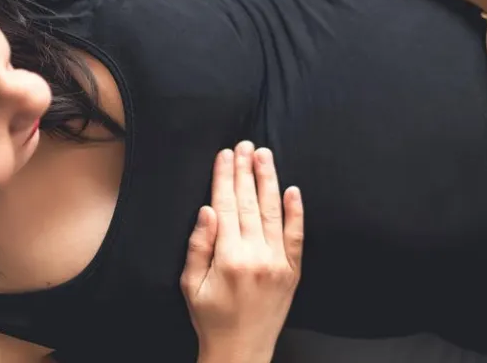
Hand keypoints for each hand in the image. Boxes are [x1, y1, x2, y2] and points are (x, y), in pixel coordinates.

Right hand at [182, 141, 303, 362]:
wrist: (242, 350)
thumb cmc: (210, 318)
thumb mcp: (190, 284)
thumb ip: (199, 246)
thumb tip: (207, 210)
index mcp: (229, 258)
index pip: (227, 206)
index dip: (224, 178)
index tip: (225, 154)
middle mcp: (257, 256)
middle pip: (250, 203)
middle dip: (246, 171)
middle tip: (245, 144)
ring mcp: (279, 262)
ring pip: (274, 212)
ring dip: (268, 180)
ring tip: (265, 155)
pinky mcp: (293, 270)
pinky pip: (296, 235)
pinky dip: (296, 211)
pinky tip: (292, 189)